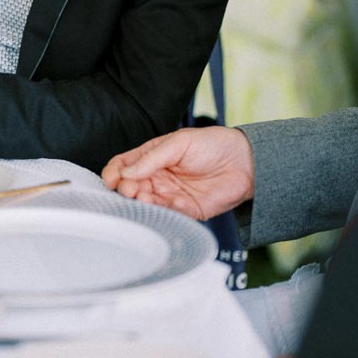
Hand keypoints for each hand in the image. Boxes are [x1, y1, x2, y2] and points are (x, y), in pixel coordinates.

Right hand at [101, 126, 254, 220]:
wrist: (246, 161)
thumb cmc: (213, 145)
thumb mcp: (179, 143)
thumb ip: (151, 158)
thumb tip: (124, 172)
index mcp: (152, 158)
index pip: (123, 167)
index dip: (114, 173)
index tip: (111, 180)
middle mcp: (158, 178)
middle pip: (131, 188)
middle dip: (126, 191)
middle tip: (129, 190)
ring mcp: (171, 195)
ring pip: (148, 204)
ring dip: (143, 203)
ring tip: (146, 198)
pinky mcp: (187, 211)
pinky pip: (171, 215)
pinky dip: (167, 211)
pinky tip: (171, 202)